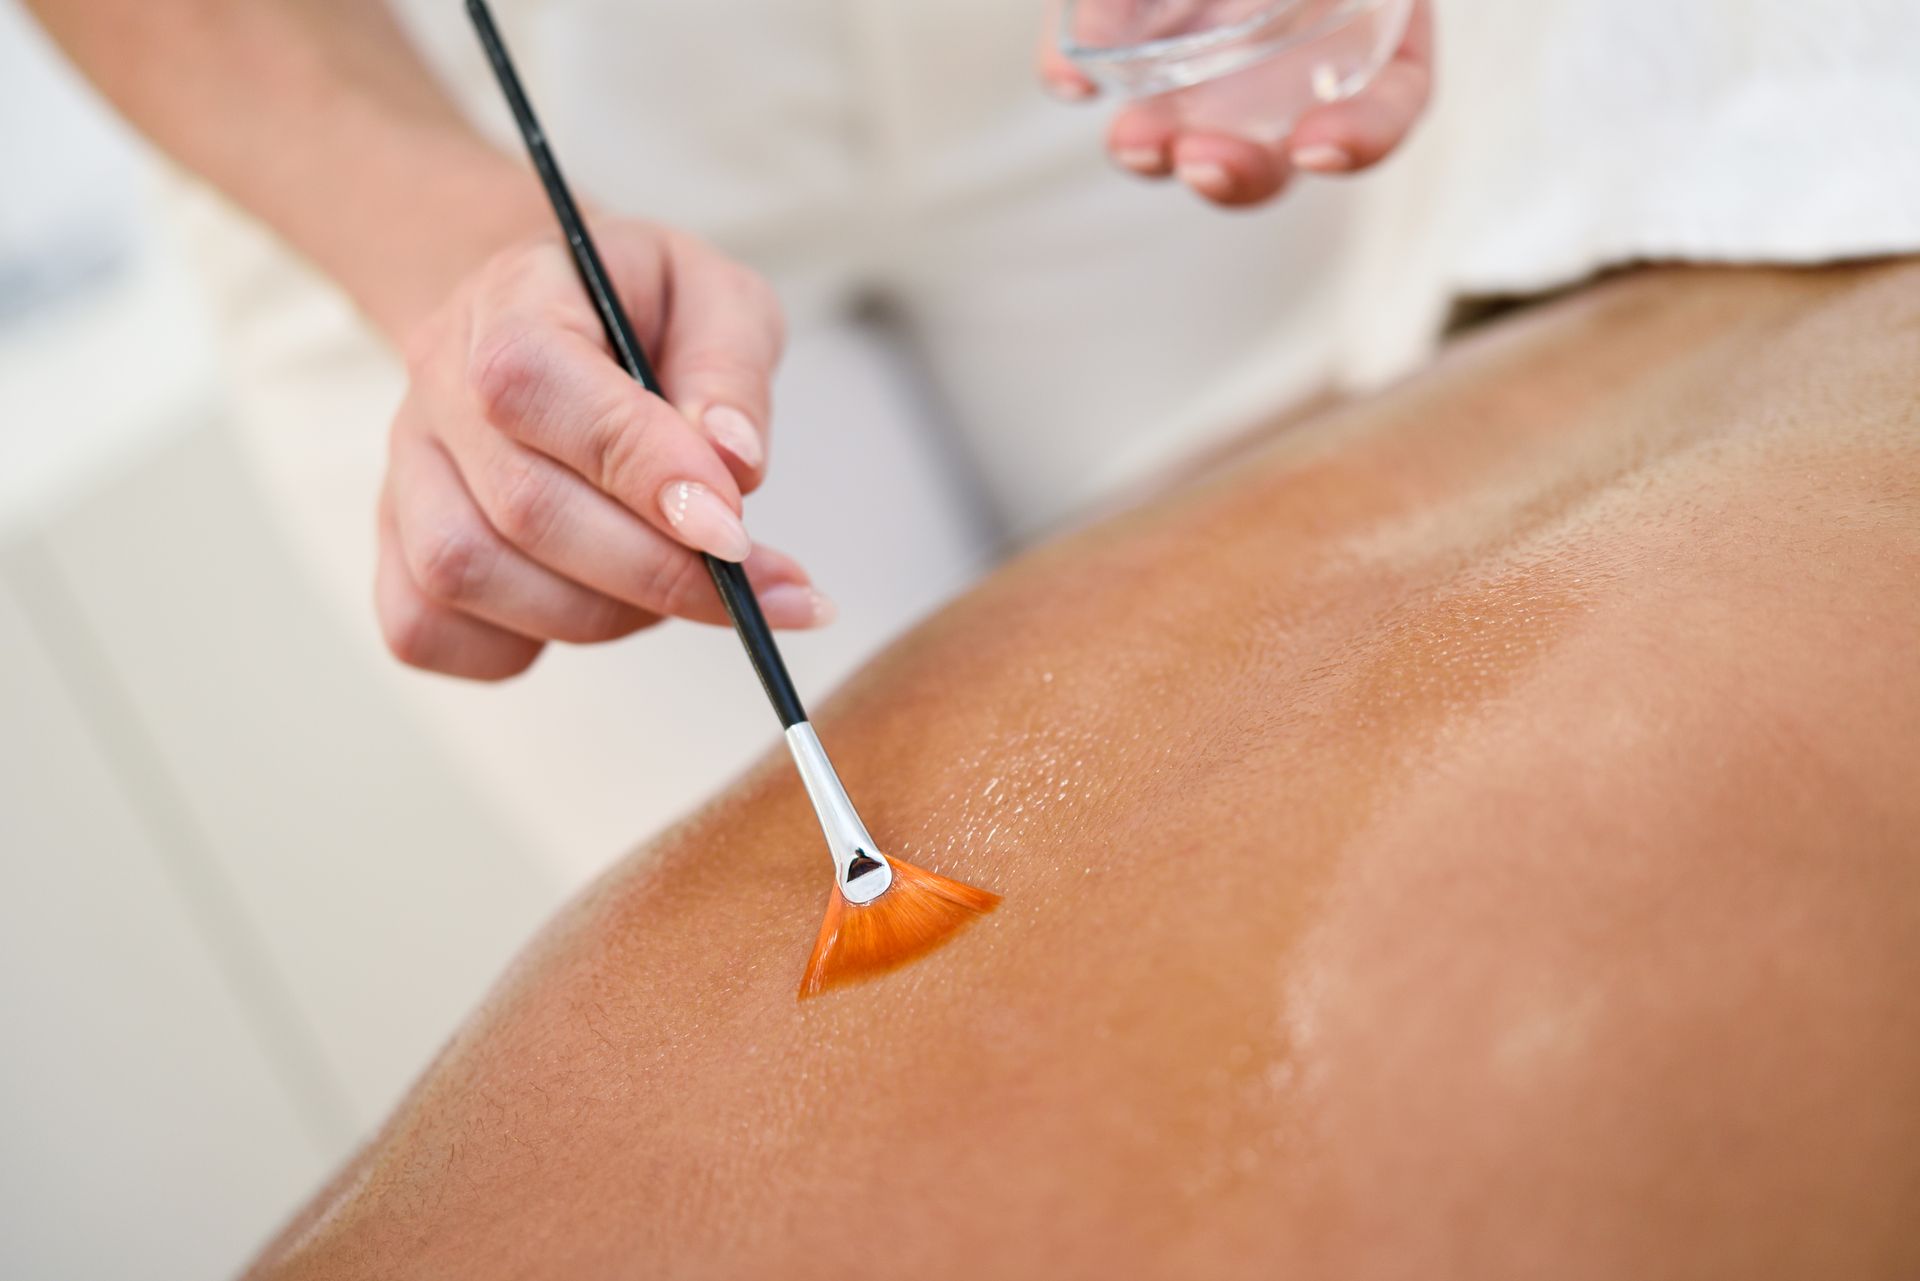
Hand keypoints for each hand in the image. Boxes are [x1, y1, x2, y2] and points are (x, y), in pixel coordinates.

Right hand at [376, 218, 828, 680]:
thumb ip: (731, 369)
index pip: (534, 385)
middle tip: (755, 583)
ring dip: (603, 611)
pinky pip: (428, 630)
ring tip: (682, 586)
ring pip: (468, 576)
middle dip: (657, 570)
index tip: (734, 529)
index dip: (638, 468)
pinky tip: (598, 606)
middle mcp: (436, 387)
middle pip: (520, 506)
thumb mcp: (720, 299)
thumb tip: (735, 465)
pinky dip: (522, 646)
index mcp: (509, 299)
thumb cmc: (645, 310)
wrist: (559, 319)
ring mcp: (407, 473)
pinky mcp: (398, 548)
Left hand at [1039, 0, 1433, 207]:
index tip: (1318, 147)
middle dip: (1239, 175)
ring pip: (1185, 125)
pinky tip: (1066, 79)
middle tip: (1201, 163)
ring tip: (1133, 142)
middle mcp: (1289, 51)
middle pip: (1275, 149)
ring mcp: (1206, 50)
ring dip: (1157, 149)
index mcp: (1369, 20)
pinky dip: (1078, 64)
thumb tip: (1200, 71)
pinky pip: (1103, 59)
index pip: (1392, 102)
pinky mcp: (1129, 33)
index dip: (1365, 135)